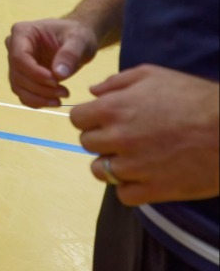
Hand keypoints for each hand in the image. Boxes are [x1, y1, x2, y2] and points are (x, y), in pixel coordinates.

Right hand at [4, 17, 98, 107]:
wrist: (77, 40)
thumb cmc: (77, 34)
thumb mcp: (80, 40)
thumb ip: (70, 54)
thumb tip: (58, 74)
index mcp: (22, 32)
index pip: (19, 57)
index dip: (35, 73)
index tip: (56, 81)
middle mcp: (13, 47)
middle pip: (18, 74)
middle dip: (40, 88)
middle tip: (65, 93)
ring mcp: (16, 63)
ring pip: (18, 86)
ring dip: (39, 97)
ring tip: (62, 97)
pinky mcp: (22, 76)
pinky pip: (23, 93)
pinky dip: (37, 101)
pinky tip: (54, 101)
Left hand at [72, 65, 219, 205]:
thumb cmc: (194, 97)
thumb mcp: (153, 75)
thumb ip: (117, 82)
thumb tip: (93, 92)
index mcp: (113, 109)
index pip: (77, 119)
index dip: (90, 118)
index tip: (105, 120)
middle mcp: (117, 138)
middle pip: (88, 144)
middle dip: (102, 139)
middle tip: (125, 137)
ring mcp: (134, 167)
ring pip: (101, 171)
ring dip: (112, 164)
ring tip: (133, 158)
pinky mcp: (153, 190)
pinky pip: (123, 195)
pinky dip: (130, 188)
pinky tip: (144, 176)